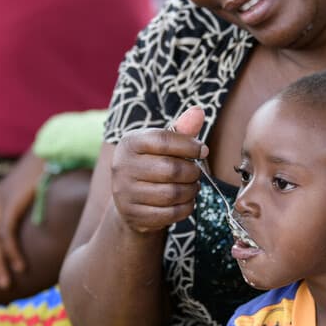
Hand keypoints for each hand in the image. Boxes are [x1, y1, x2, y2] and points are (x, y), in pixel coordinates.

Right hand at [109, 107, 206, 233]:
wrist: (130, 199)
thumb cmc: (151, 164)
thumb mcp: (162, 145)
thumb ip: (181, 129)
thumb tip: (199, 111)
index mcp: (129, 143)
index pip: (164, 140)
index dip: (189, 145)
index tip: (203, 150)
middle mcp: (122, 166)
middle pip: (171, 169)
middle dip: (192, 172)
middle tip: (197, 172)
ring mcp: (125, 193)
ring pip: (172, 193)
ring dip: (191, 191)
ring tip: (193, 186)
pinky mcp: (133, 214)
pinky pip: (169, 214)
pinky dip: (185, 208)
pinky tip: (186, 201)